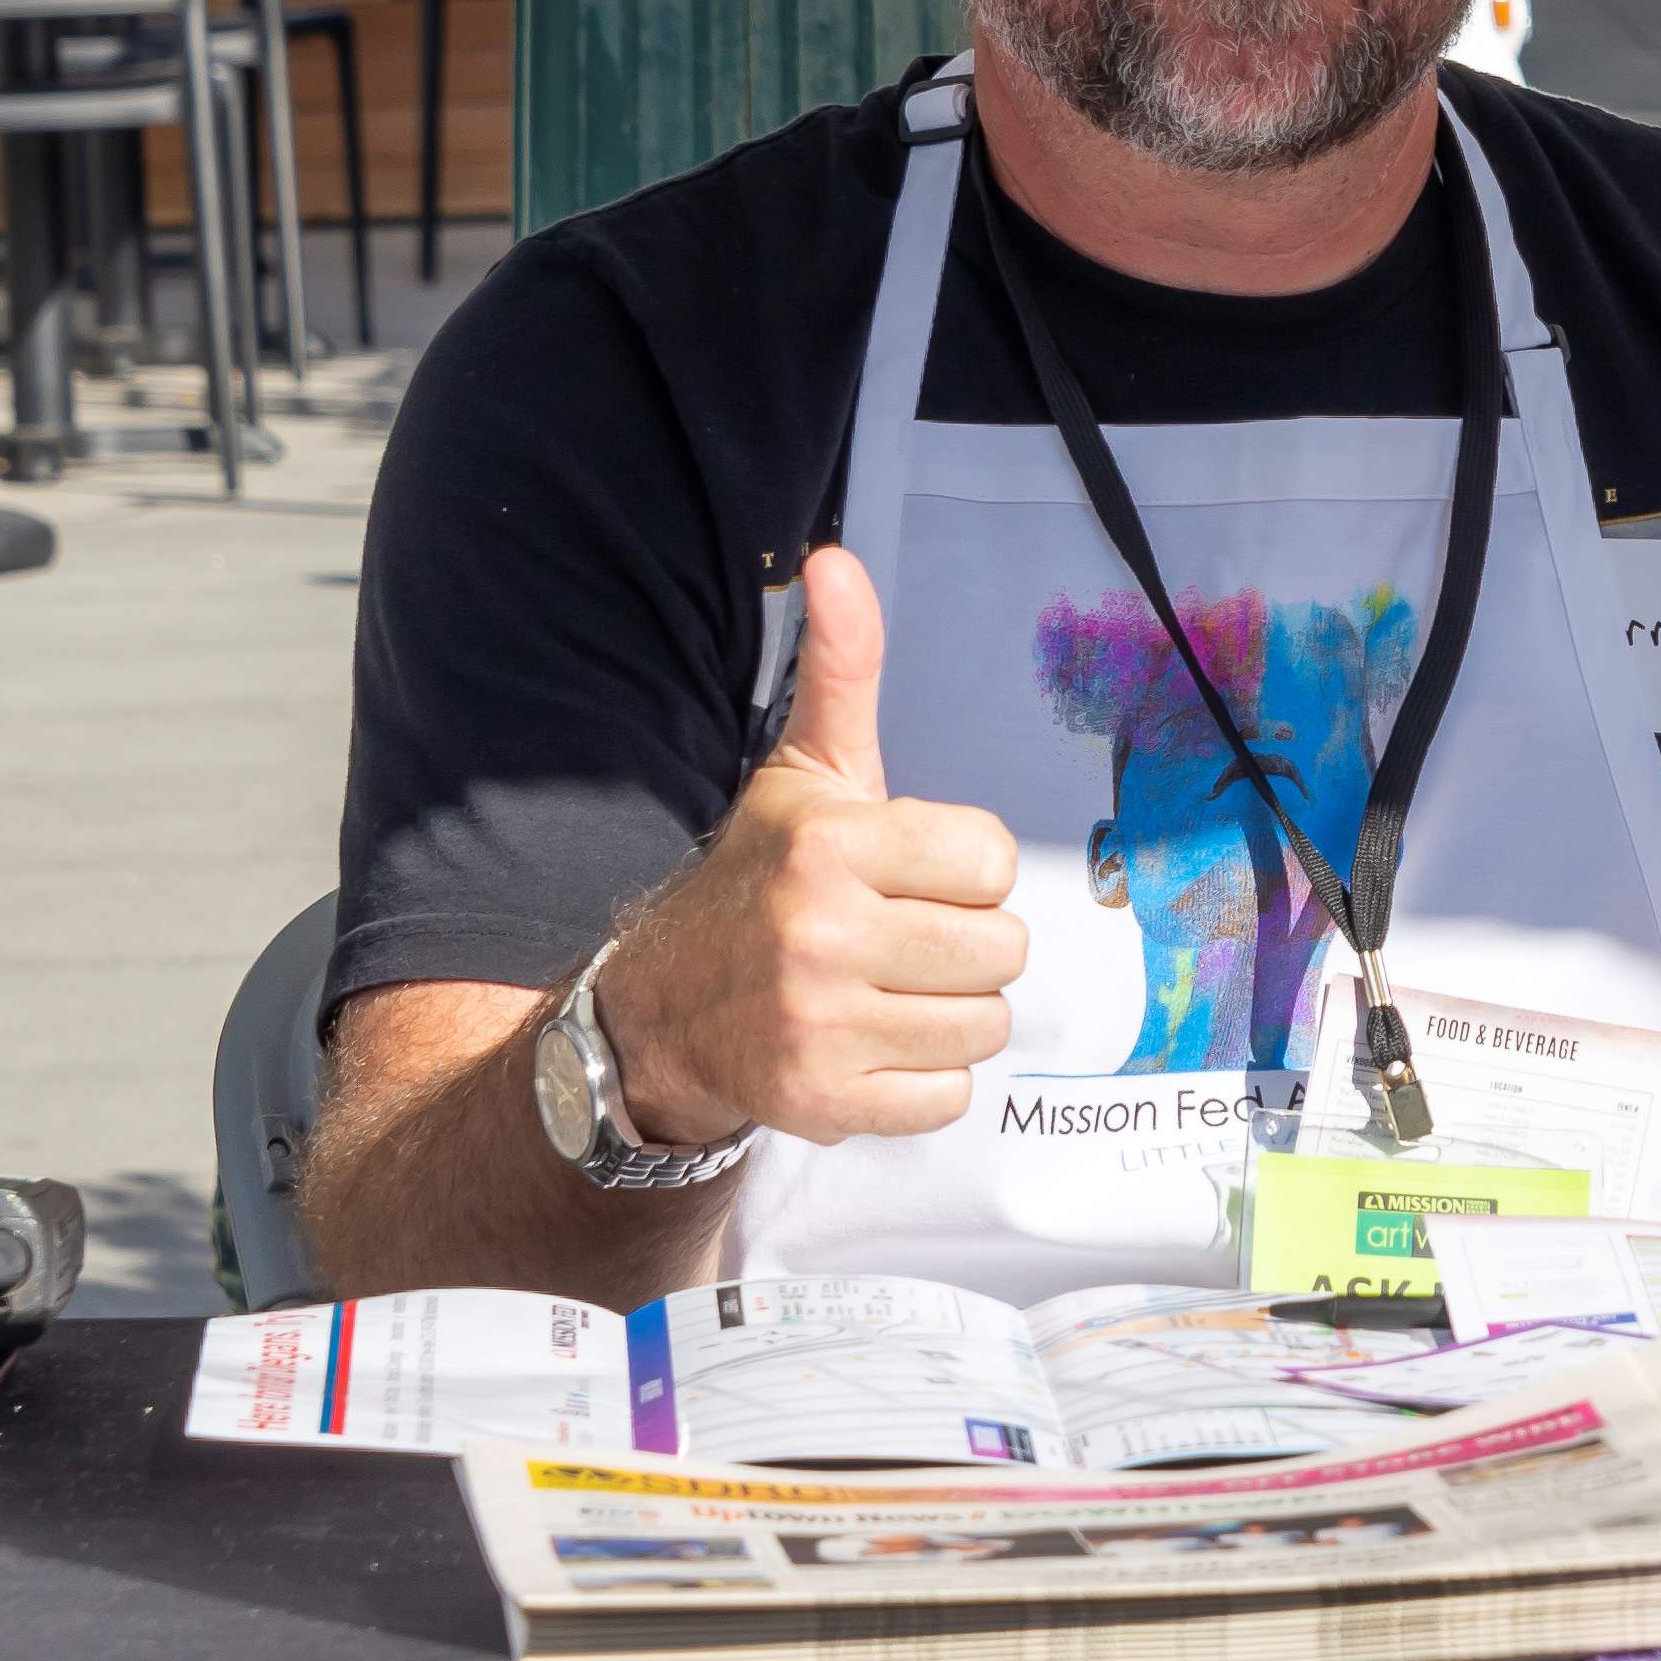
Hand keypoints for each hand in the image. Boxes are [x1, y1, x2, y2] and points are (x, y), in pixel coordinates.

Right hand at [587, 545, 1028, 1147]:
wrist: (658, 1011)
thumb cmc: (760, 882)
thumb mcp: (803, 773)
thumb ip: (841, 671)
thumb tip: (835, 559)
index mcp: (832, 843)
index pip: (993, 864)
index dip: (962, 874)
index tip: (905, 879)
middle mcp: (820, 932)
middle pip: (1001, 950)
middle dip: (963, 948)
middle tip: (896, 943)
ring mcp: (818, 1023)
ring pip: (985, 1025)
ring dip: (948, 1016)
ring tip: (883, 994)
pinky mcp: (823, 1100)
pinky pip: (950, 1096)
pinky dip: (922, 1082)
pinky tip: (867, 1047)